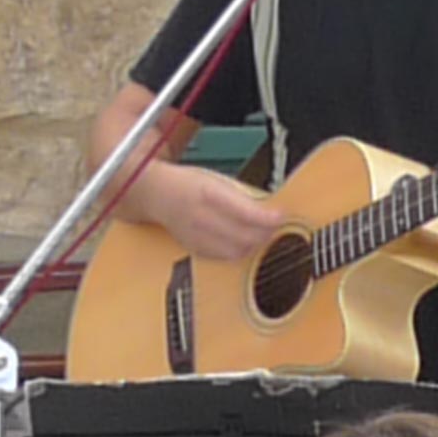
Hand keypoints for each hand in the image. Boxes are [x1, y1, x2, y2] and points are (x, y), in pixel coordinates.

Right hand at [148, 164, 283, 262]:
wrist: (157, 195)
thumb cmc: (189, 184)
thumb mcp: (217, 180)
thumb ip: (242, 196)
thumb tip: (268, 210)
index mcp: (208, 194)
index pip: (246, 212)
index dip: (268, 218)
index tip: (280, 216)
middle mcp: (201, 217)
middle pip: (244, 235)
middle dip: (265, 233)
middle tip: (275, 226)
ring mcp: (197, 236)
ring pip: (236, 250)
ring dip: (254, 244)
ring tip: (262, 234)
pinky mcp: (195, 249)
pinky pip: (224, 257)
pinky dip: (239, 251)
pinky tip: (244, 242)